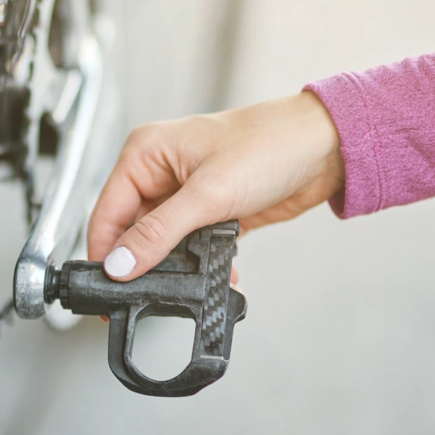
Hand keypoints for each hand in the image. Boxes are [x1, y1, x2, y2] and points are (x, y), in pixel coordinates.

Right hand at [87, 91, 344, 280]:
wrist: (329, 147)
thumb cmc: (271, 144)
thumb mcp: (208, 193)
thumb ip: (158, 233)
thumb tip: (120, 265)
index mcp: (145, 154)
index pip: (106, 211)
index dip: (105, 251)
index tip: (107, 286)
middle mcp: (159, 172)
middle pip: (130, 230)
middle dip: (143, 261)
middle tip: (147, 290)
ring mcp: (184, 193)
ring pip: (160, 242)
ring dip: (175, 264)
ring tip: (190, 278)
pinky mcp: (209, 211)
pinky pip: (189, 246)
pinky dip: (200, 263)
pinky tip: (219, 272)